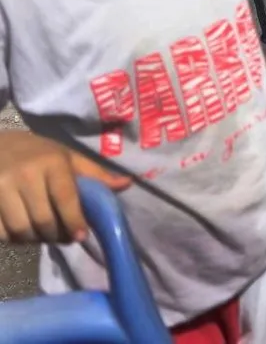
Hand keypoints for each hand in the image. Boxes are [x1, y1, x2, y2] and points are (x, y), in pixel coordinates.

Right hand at [0, 132, 130, 243]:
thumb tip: (126, 184)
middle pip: (43, 220)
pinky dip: (12, 238)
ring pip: (20, 229)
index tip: (81, 236)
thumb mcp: (66, 156)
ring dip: (34, 240)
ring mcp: (0, 188)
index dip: (74, 221)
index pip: (65, 198)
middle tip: (64, 238)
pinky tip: (21, 232)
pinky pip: (1, 232)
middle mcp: (25, 174)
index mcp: (51, 163)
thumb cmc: (36, 152)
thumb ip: (94, 174)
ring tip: (43, 235)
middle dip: (56, 235)